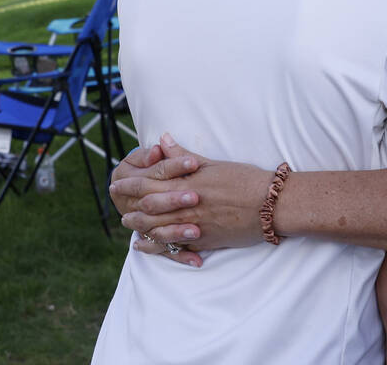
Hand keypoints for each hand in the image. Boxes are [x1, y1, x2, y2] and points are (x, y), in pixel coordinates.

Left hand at [110, 134, 272, 260]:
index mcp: (186, 186)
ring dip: (139, 227)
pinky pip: (174, 247)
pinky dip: (157, 247)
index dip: (130, 184)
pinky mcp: (203, 242)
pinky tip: (146, 246)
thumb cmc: (245, 179)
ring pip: (156, 230)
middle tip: (118, 206)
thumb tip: (163, 140)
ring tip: (129, 224)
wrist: (270, 205)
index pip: (148, 185)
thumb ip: (183, 156)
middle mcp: (185, 208)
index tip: (116, 183)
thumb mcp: (213, 164)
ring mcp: (193, 227)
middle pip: (147, 210)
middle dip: (129, 206)